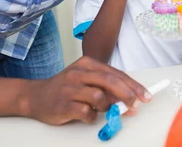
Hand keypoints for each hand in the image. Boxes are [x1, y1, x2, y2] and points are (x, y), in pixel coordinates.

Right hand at [22, 56, 150, 124]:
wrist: (36, 97)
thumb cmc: (66, 88)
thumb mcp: (86, 80)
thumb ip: (106, 86)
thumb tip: (130, 99)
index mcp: (88, 63)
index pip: (116, 74)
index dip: (133, 86)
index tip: (145, 96)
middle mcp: (79, 72)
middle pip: (110, 81)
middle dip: (127, 94)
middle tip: (135, 106)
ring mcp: (70, 88)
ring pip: (99, 96)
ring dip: (107, 107)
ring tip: (102, 110)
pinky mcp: (63, 104)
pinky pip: (86, 112)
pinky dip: (92, 117)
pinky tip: (88, 115)